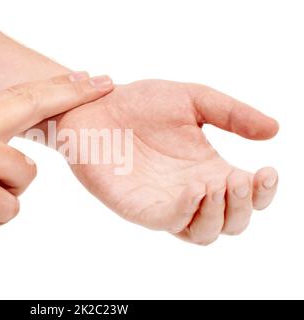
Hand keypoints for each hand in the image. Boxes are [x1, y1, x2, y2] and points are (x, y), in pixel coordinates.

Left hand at [57, 80, 278, 244]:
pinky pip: (168, 222)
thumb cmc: (140, 103)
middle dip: (242, 207)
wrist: (95, 105)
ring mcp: (164, 203)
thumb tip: (274, 131)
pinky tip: (194, 188)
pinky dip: (185, 212)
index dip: (263, 192)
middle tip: (239, 179)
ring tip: (217, 184)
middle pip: (230, 223)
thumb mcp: (194, 100)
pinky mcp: (138, 207)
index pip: (246, 195)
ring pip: (203, 233)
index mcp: (208, 168)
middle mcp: (190, 191)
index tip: (266, 171)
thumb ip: (232, 114)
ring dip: (219, 215)